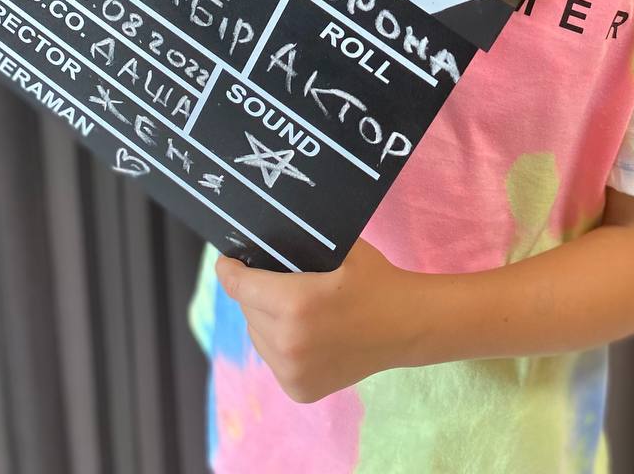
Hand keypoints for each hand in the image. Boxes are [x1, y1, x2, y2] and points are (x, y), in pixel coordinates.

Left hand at [215, 238, 419, 403]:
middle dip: (254, 293)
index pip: (240, 287)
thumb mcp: (339, 249)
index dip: (229, 271)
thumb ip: (298, 246)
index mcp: (294, 304)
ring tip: (288, 307)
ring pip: (258, 337)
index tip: (226, 262)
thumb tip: (262, 244)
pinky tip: (301, 333)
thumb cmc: (373, 279)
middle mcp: (288, 343)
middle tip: (272, 279)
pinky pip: (273, 359)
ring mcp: (293, 372)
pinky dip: (279, 344)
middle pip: (248, 311)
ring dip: (264, 320)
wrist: (407, 325)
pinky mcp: (300, 390)